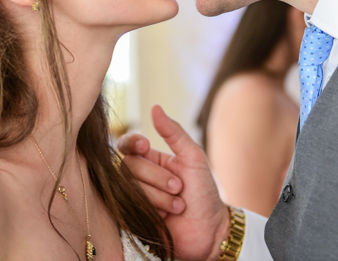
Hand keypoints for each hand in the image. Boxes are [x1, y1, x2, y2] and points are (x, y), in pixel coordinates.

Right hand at [118, 105, 230, 260]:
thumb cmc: (204, 193)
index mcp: (153, 159)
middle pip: (129, 166)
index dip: (132, 143)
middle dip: (157, 177)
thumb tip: (155, 107)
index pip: (128, 145)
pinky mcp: (133, 218)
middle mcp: (141, 177)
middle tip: (179, 187)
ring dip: (159, 197)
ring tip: (178, 205)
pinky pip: (128, 207)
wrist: (210, 230)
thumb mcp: (194, 157)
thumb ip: (174, 133)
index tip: (145, 146)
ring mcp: (136, 198)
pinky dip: (151, 210)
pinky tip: (166, 217)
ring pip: (130, 187)